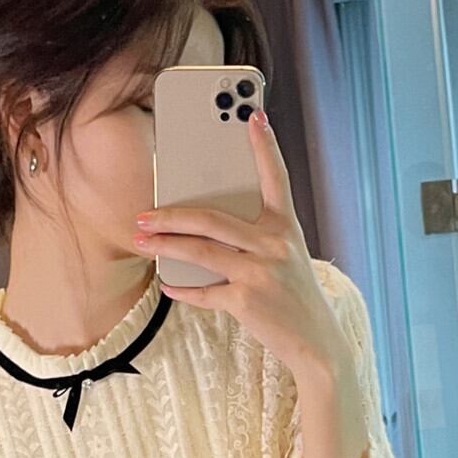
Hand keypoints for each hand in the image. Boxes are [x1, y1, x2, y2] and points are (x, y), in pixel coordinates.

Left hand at [132, 108, 350, 378]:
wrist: (316, 342)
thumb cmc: (294, 294)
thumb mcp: (286, 257)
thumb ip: (255, 237)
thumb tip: (202, 228)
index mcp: (287, 227)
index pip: (275, 178)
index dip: (265, 146)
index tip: (253, 114)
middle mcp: (275, 244)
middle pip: (212, 219)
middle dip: (171, 215)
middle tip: (143, 214)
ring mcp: (260, 273)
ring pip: (200, 251)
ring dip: (164, 245)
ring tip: (142, 240)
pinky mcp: (246, 301)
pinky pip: (203, 291)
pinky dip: (182, 288)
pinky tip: (167, 283)